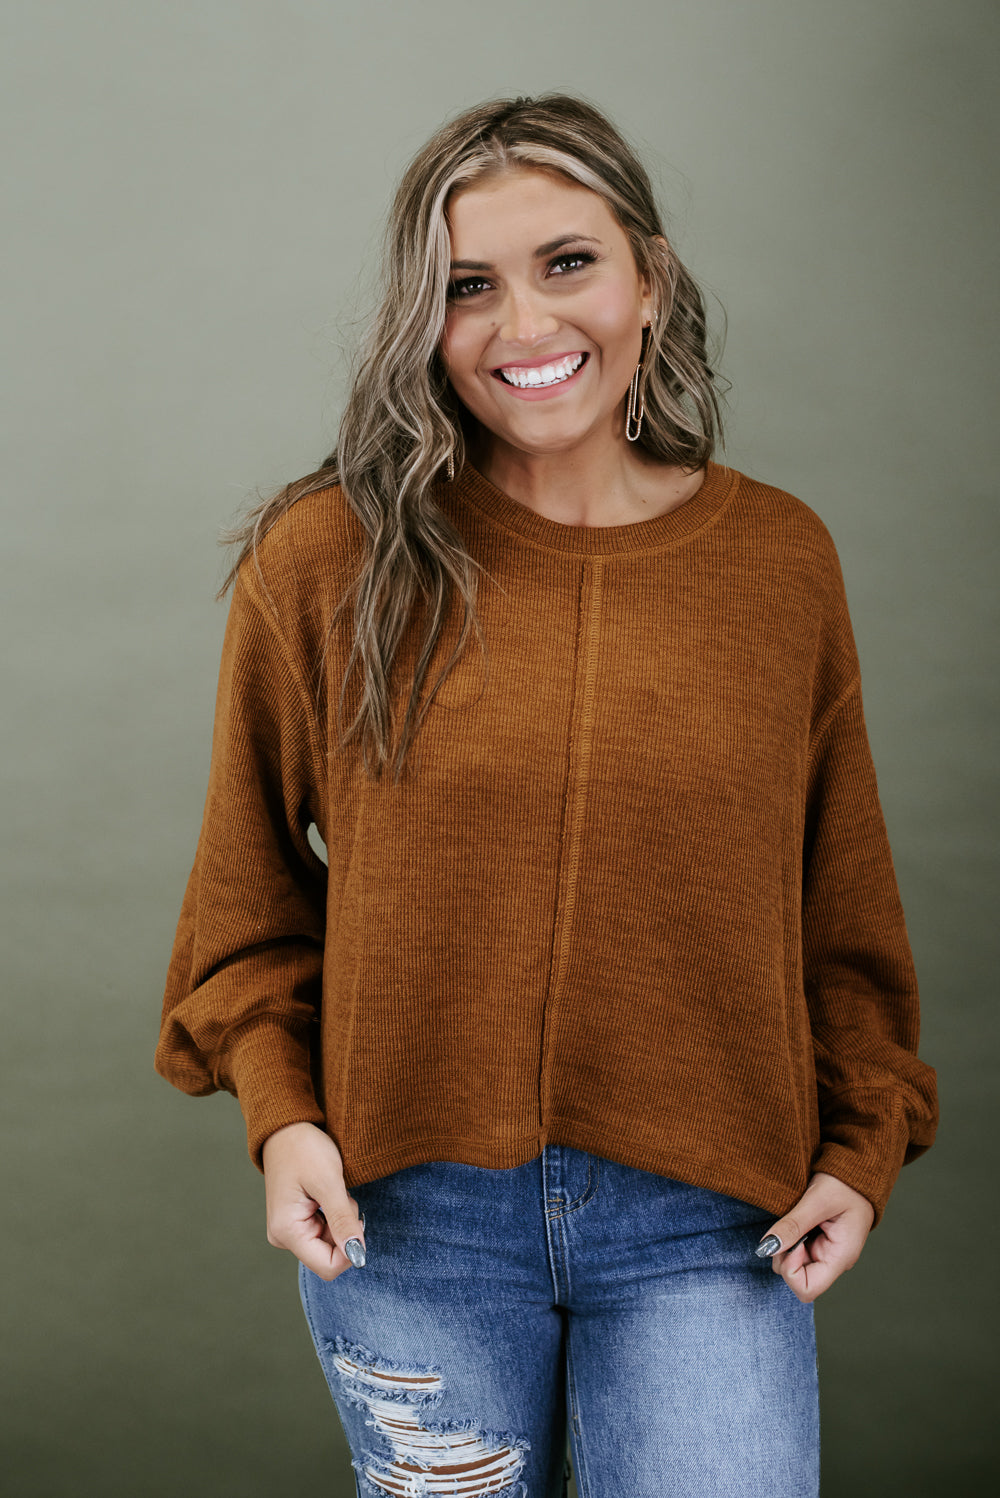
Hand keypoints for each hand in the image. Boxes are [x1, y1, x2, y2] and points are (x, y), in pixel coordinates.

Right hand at [261, 1121, 367, 1281]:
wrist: (287, 1128)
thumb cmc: (304, 1149)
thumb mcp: (329, 1183)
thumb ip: (343, 1221)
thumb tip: (358, 1255)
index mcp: (287, 1231)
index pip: (327, 1266)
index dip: (350, 1250)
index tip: (357, 1220)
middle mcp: (284, 1237)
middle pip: (329, 1255)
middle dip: (344, 1230)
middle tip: (341, 1197)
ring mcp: (289, 1230)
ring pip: (330, 1242)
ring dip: (341, 1219)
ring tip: (333, 1191)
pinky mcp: (296, 1222)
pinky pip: (324, 1231)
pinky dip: (334, 1215)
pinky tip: (327, 1193)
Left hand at [756, 1171, 874, 1302]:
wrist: (858, 1171)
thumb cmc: (845, 1184)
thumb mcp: (817, 1200)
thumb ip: (793, 1225)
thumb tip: (767, 1247)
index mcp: (840, 1257)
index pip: (807, 1289)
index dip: (790, 1269)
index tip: (792, 1241)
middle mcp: (833, 1261)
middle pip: (797, 1279)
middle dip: (784, 1256)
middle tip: (788, 1227)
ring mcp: (826, 1254)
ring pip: (793, 1266)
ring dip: (785, 1247)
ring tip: (794, 1221)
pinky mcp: (819, 1244)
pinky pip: (796, 1252)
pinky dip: (790, 1240)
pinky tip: (797, 1222)